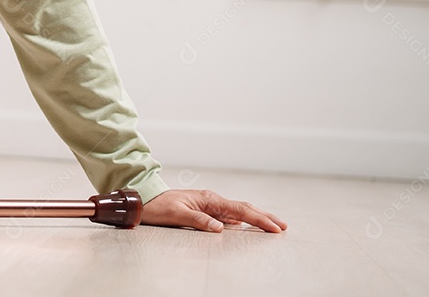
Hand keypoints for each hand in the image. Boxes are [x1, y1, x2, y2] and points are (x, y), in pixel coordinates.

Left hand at [142, 189, 286, 232]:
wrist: (145, 200)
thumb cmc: (159, 207)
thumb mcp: (177, 215)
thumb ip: (199, 221)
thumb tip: (221, 228)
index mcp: (209, 199)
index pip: (240, 210)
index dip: (259, 219)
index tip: (275, 228)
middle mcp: (212, 200)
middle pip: (244, 208)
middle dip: (264, 217)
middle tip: (283, 226)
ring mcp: (210, 205)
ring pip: (238, 211)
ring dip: (256, 218)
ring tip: (272, 225)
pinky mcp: (206, 211)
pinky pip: (229, 216)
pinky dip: (242, 220)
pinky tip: (247, 225)